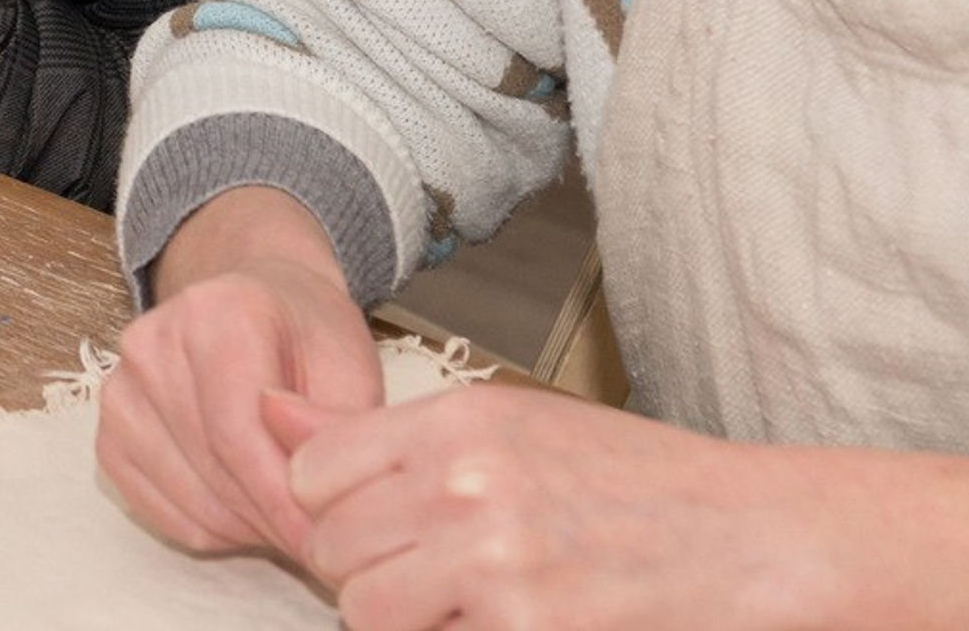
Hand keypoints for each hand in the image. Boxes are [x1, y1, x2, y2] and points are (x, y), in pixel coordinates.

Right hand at [94, 188, 383, 560]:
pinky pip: (156, 508)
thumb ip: (335, 433)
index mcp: (214, 311)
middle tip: (319, 538)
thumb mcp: (350, 370)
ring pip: (187, 497)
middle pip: (212, 469)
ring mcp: (122, 384)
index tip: (326, 541)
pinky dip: (208, 526)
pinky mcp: (110, 426)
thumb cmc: (308, 340)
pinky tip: (244, 505)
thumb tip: (310, 497)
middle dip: (272, 521)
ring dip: (244, 528)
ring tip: (285, 512)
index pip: (237, 432)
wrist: (261, 308)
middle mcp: (152, 341)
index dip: (284, 501)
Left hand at [267, 386, 883, 630]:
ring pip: (367, 611)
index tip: (375, 526)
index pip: (314, 473)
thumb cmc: (635, 482)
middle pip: (333, 550)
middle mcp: (465, 486)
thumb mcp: (513, 426)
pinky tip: (497, 622)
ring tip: (457, 606)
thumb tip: (271, 414)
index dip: (334, 510)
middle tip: (426, 576)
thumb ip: (389, 435)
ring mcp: (496, 566)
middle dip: (365, 571)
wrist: (753, 539)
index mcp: (459, 423)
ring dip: (399, 618)